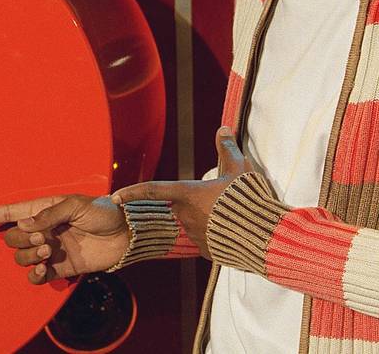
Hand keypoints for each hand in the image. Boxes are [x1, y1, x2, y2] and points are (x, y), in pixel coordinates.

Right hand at [0, 194, 128, 283]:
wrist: (126, 234)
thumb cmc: (104, 213)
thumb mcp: (77, 204)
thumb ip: (49, 214)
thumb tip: (23, 223)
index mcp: (44, 210)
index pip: (10, 212)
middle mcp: (43, 230)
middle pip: (12, 238)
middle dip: (22, 239)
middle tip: (44, 238)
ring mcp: (49, 249)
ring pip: (21, 257)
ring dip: (29, 255)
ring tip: (49, 251)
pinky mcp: (59, 268)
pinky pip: (35, 276)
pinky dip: (35, 274)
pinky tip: (45, 269)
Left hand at [111, 127, 252, 257]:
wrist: (264, 235)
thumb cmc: (248, 200)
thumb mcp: (239, 169)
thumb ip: (227, 149)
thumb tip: (223, 128)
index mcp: (188, 194)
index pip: (153, 191)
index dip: (132, 192)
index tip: (114, 196)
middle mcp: (186, 216)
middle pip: (180, 205)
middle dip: (193, 201)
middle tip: (218, 199)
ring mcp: (195, 235)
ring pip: (193, 222)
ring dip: (205, 217)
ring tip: (229, 215)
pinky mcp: (206, 251)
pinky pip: (204, 239)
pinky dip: (213, 233)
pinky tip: (230, 230)